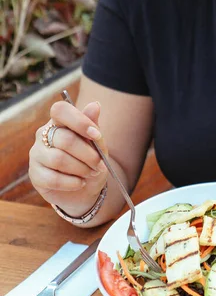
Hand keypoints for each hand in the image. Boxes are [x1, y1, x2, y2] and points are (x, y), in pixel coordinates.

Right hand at [29, 100, 107, 215]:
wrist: (85, 190)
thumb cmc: (90, 163)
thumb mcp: (98, 147)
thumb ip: (94, 127)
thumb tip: (95, 105)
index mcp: (59, 122)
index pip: (60, 110)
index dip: (79, 121)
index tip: (96, 135)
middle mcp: (43, 135)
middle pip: (65, 139)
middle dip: (88, 155)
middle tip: (99, 165)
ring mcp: (37, 155)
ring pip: (59, 159)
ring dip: (81, 169)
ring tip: (90, 174)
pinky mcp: (35, 175)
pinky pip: (53, 178)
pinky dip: (72, 183)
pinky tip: (80, 183)